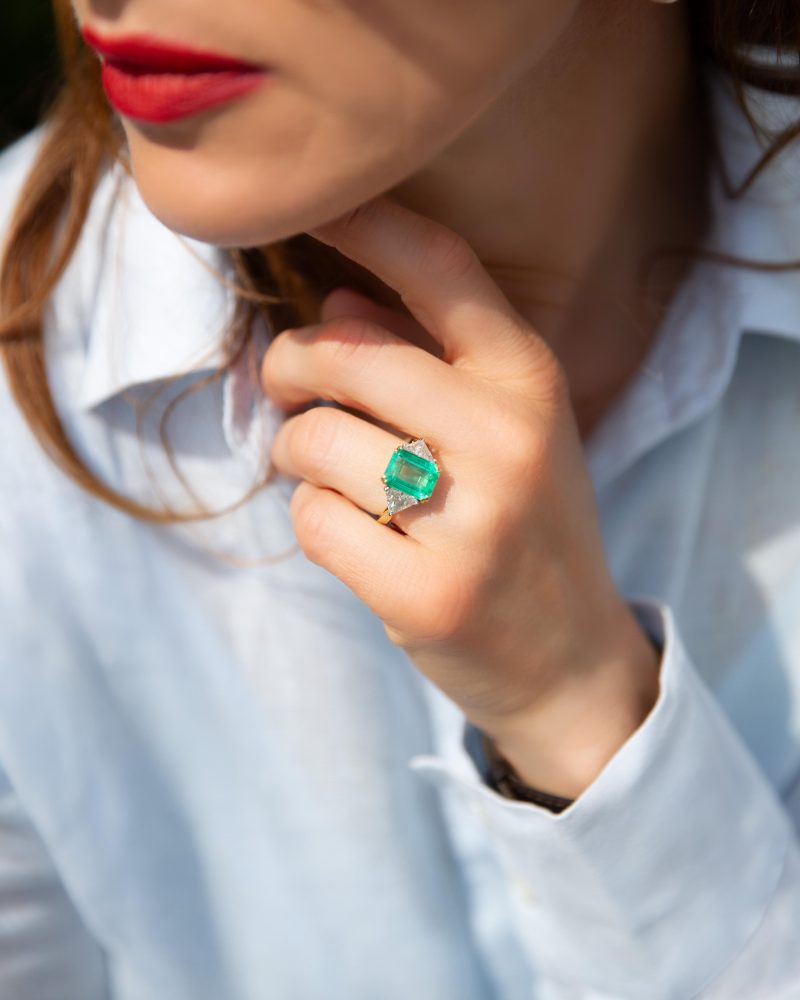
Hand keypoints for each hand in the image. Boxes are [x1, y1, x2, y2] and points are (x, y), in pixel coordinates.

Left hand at [261, 195, 655, 748]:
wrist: (568, 655)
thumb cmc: (524, 525)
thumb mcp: (505, 429)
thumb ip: (427, 359)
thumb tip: (331, 302)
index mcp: (531, 381)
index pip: (440, 267)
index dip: (365, 223)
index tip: (310, 206)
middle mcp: (510, 439)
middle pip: (349, 355)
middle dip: (290, 363)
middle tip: (285, 384)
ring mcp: (473, 522)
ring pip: (317, 442)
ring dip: (293, 451)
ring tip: (313, 466)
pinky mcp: (429, 594)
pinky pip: (315, 521)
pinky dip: (310, 519)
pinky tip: (345, 530)